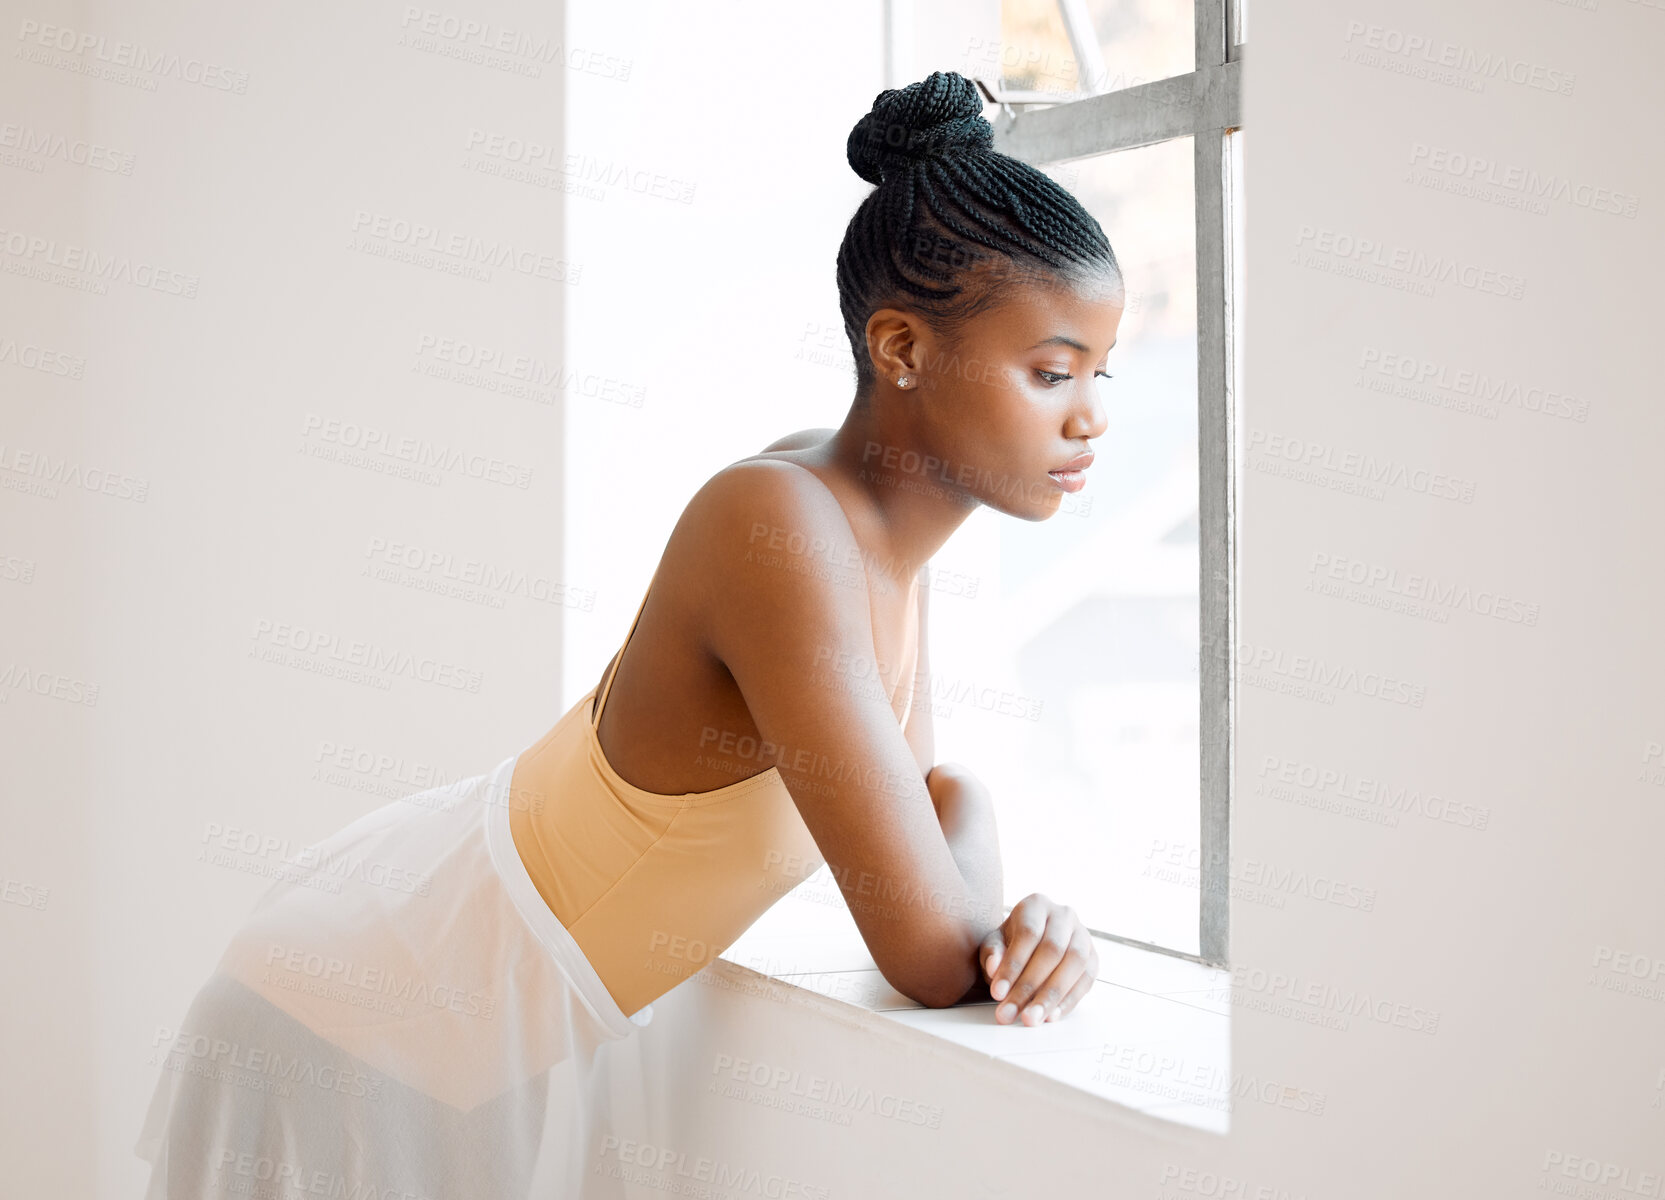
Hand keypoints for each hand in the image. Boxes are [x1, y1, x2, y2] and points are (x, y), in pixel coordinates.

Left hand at [979, 894, 1098, 1025]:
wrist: (1033, 942)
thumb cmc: (1011, 942)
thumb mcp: (994, 943)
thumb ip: (992, 954)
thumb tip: (995, 969)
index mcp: (1037, 905)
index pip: (1028, 934)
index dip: (1013, 965)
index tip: (997, 994)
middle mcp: (1064, 915)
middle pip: (1052, 950)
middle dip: (1030, 986)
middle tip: (1011, 1013)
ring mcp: (1083, 935)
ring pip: (1074, 964)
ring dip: (1051, 996)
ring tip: (1031, 1019)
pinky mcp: (1094, 957)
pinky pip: (1086, 980)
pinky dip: (1068, 1001)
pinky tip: (1051, 1016)